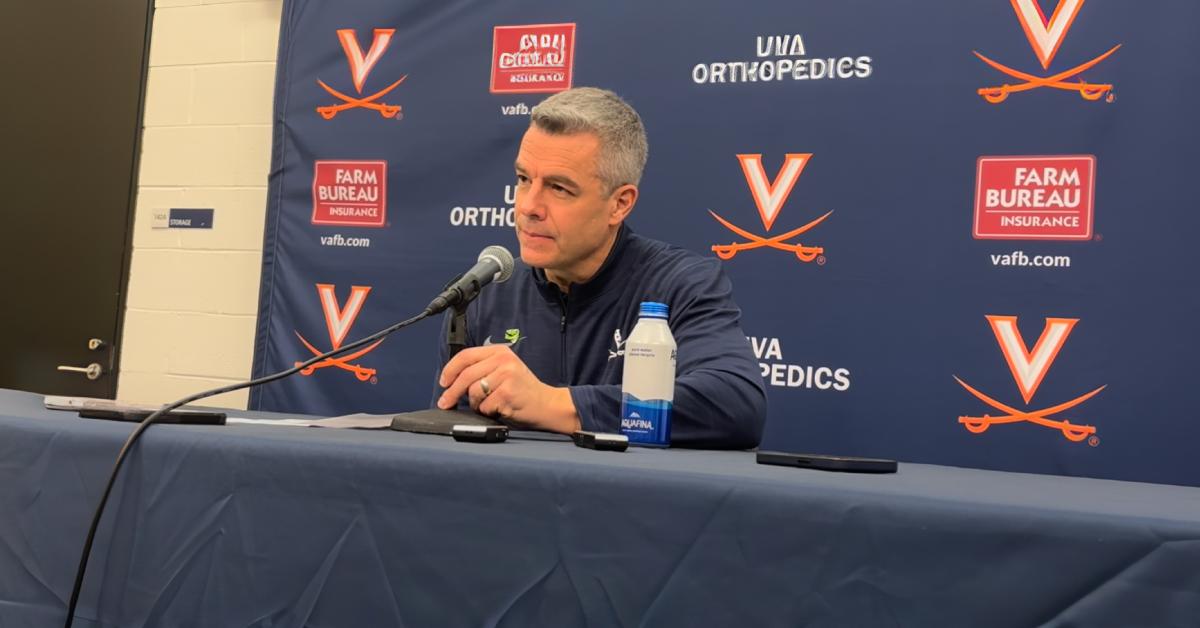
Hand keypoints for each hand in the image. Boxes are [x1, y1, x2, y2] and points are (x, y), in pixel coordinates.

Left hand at [437, 345, 580, 433]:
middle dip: (451, 392)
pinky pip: (484, 405)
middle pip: (465, 375)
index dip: (450, 369)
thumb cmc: (522, 391)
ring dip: (475, 404)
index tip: (443, 382)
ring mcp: (506, 375)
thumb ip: (482, 369)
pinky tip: (499, 409)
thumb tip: (452, 381)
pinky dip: (487, 411)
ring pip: (473, 392)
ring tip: (488, 405)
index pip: (466, 355)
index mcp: (500, 351)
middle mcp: (503, 360)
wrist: (547, 404)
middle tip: (445, 403)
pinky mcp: (507, 392)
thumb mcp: (504, 370)